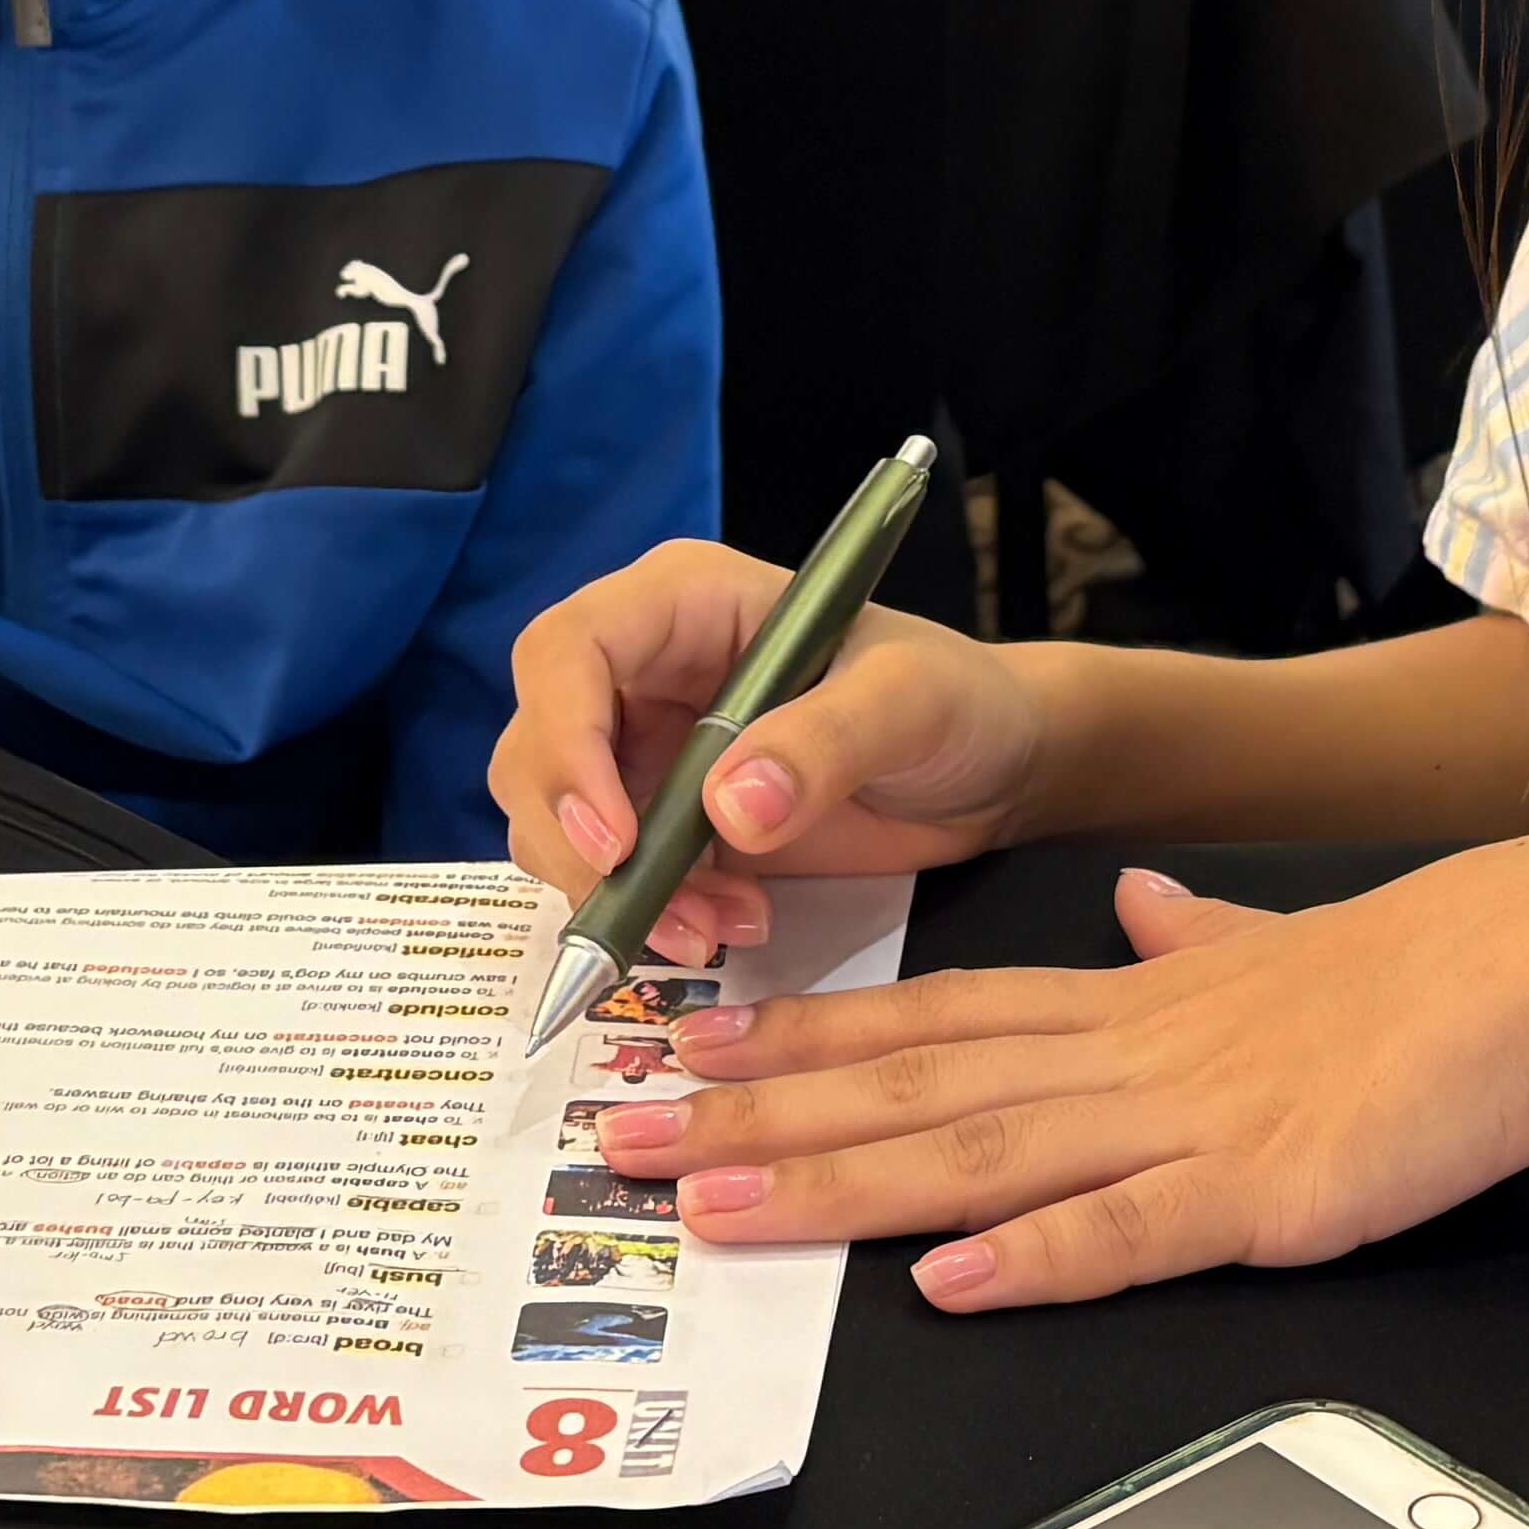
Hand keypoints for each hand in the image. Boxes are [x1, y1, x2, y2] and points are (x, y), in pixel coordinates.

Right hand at [494, 538, 1059, 959]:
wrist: (990, 769)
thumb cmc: (954, 698)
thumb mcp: (907, 702)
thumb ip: (824, 742)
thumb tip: (727, 808)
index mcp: (682, 603)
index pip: (567, 651)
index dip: (565, 742)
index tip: (614, 839)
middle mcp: (643, 670)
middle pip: (538, 747)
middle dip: (579, 843)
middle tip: (661, 914)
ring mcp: (646, 749)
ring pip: (560, 824)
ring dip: (618, 893)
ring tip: (723, 925)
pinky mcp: (664, 823)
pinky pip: (611, 875)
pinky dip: (650, 916)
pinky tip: (729, 925)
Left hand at [596, 830, 1528, 1308]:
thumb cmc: (1435, 966)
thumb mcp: (1281, 941)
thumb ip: (1196, 938)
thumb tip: (1142, 905)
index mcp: (1131, 1001)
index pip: (930, 1017)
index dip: (802, 1037)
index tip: (690, 1046)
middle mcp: (1129, 1053)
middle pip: (914, 1080)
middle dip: (761, 1113)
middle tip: (625, 1136)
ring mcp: (1191, 1122)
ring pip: (979, 1150)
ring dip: (838, 1182)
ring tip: (718, 1206)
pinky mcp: (1269, 1191)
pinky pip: (1131, 1229)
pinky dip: (1033, 1256)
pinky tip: (945, 1277)